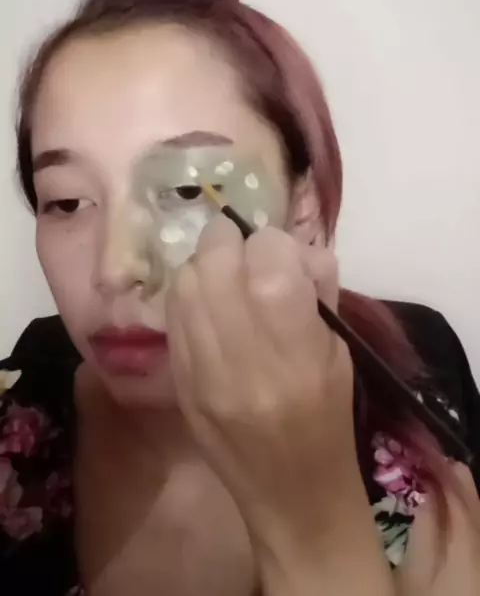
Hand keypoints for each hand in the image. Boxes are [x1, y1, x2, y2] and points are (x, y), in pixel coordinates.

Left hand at [165, 215, 357, 556]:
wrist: (291, 492)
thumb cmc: (329, 417)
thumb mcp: (340, 349)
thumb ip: (318, 287)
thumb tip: (294, 243)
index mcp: (294, 342)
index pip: (267, 251)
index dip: (274, 241)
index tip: (282, 253)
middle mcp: (241, 350)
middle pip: (215, 258)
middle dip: (231, 240)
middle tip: (245, 249)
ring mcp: (202, 367)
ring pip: (186, 281)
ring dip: (206, 264)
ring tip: (225, 274)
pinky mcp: (180, 381)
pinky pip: (174, 315)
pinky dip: (189, 295)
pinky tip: (208, 303)